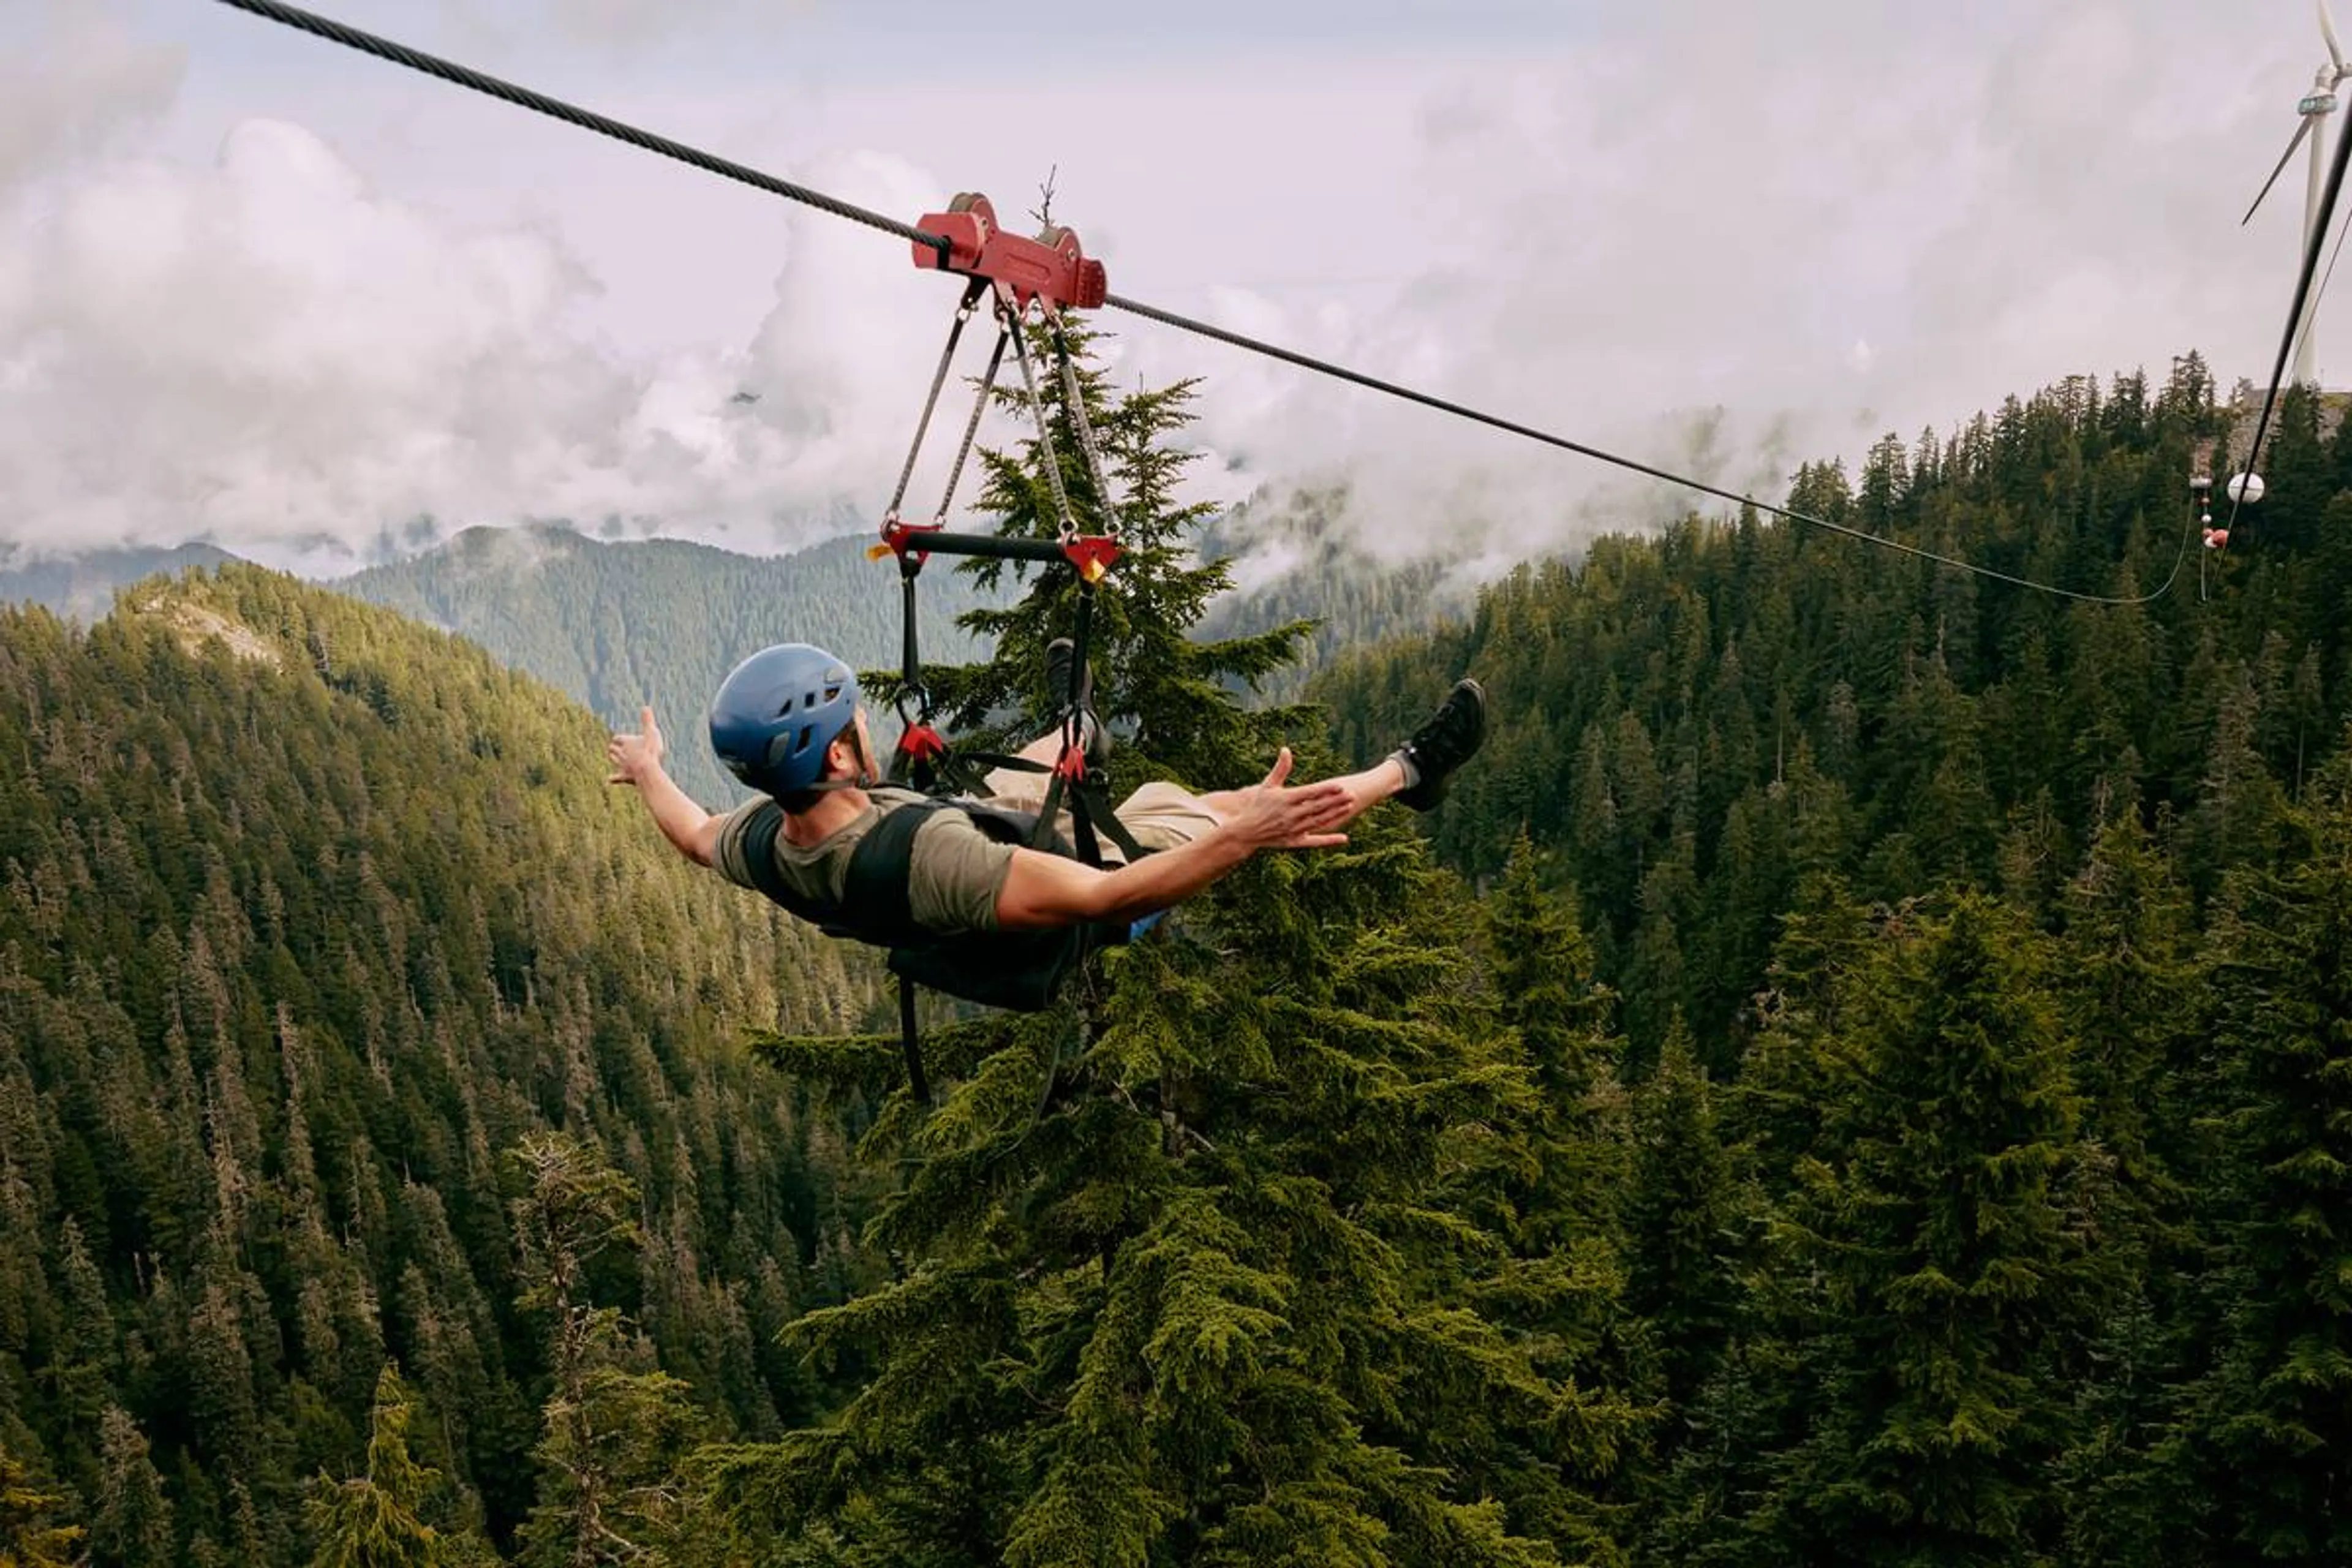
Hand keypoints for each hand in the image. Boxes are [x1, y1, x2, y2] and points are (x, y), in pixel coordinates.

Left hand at [607, 706, 665, 786]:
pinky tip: (609, 779)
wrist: (647, 770)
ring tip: (614, 759)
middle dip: (614, 749)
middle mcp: (622, 754)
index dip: (619, 738)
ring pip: (614, 761)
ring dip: (614, 759)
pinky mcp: (625, 777)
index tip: (618, 738)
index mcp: (626, 743)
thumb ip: (648, 720)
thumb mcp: (651, 732)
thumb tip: (646, 706)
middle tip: (614, 749)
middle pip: (613, 750)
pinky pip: (617, 777)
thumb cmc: (650, 750)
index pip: (618, 739)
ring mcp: (623, 766)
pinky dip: (613, 778)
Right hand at [1222, 748, 1353, 850]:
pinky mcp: (1294, 842)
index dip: (1326, 790)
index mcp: (1285, 799)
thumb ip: (1280, 768)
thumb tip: (1286, 749)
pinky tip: (1344, 838)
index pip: (1310, 793)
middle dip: (1335, 801)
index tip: (1340, 785)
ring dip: (1335, 814)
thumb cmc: (1257, 805)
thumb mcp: (1267, 785)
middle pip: (1318, 807)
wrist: (1246, 831)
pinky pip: (1315, 841)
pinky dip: (1329, 840)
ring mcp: (1293, 829)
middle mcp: (1290, 815)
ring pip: (1319, 821)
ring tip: (1349, 806)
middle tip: (1352, 795)